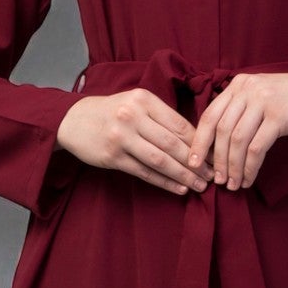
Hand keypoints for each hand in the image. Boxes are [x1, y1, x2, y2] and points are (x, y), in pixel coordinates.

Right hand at [57, 90, 210, 195]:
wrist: (73, 120)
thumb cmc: (112, 112)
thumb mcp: (136, 103)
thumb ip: (162, 117)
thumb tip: (197, 140)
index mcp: (144, 100)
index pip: (179, 124)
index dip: (200, 142)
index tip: (214, 156)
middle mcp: (133, 116)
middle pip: (172, 144)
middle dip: (195, 162)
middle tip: (211, 175)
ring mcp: (121, 137)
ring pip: (160, 160)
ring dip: (183, 175)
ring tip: (199, 186)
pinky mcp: (112, 157)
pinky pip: (144, 172)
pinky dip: (164, 182)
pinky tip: (178, 188)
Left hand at [189, 71, 287, 189]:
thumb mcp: (263, 96)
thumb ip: (242, 109)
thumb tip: (219, 142)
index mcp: (239, 84)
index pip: (209, 114)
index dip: (200, 141)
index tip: (194, 162)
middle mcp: (247, 89)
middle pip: (221, 129)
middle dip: (216, 159)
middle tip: (217, 180)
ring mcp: (264, 101)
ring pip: (237, 141)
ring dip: (233, 167)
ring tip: (233, 184)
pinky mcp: (280, 116)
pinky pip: (257, 148)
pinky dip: (250, 167)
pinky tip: (250, 178)